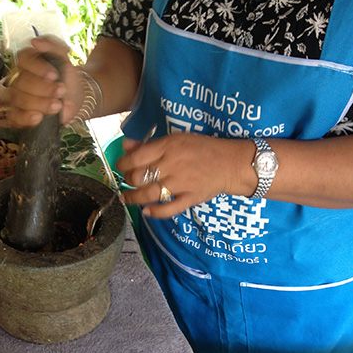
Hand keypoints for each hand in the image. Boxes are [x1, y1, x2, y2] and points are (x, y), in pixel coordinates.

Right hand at [0, 36, 82, 126]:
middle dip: (43, 88)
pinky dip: (26, 118)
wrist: (76, 98)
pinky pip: (15, 116)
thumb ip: (53, 47)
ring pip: (19, 99)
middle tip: (61, 90)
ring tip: (57, 105)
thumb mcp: (65, 60)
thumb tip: (35, 42)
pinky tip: (38, 118)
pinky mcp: (18, 113)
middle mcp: (19, 78)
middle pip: (22, 81)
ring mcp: (17, 96)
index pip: (24, 59)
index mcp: (28, 61)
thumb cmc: (67, 77)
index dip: (38, 67)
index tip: (54, 75)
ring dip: (39, 103)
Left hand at [116, 133, 253, 217]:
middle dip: (128, 180)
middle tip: (129, 181)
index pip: (135, 157)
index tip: (121, 166)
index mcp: (168, 146)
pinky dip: (155, 212)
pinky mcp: (189, 198)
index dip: (122, 164)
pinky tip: (146, 211)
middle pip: (139, 176)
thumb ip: (149, 144)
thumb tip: (125, 146)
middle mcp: (172, 165)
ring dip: (134, 198)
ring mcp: (180, 184)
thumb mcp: (176, 139)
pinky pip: (168, 209)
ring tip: (127, 198)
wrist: (230, 163)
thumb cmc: (202, 148)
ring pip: (148, 194)